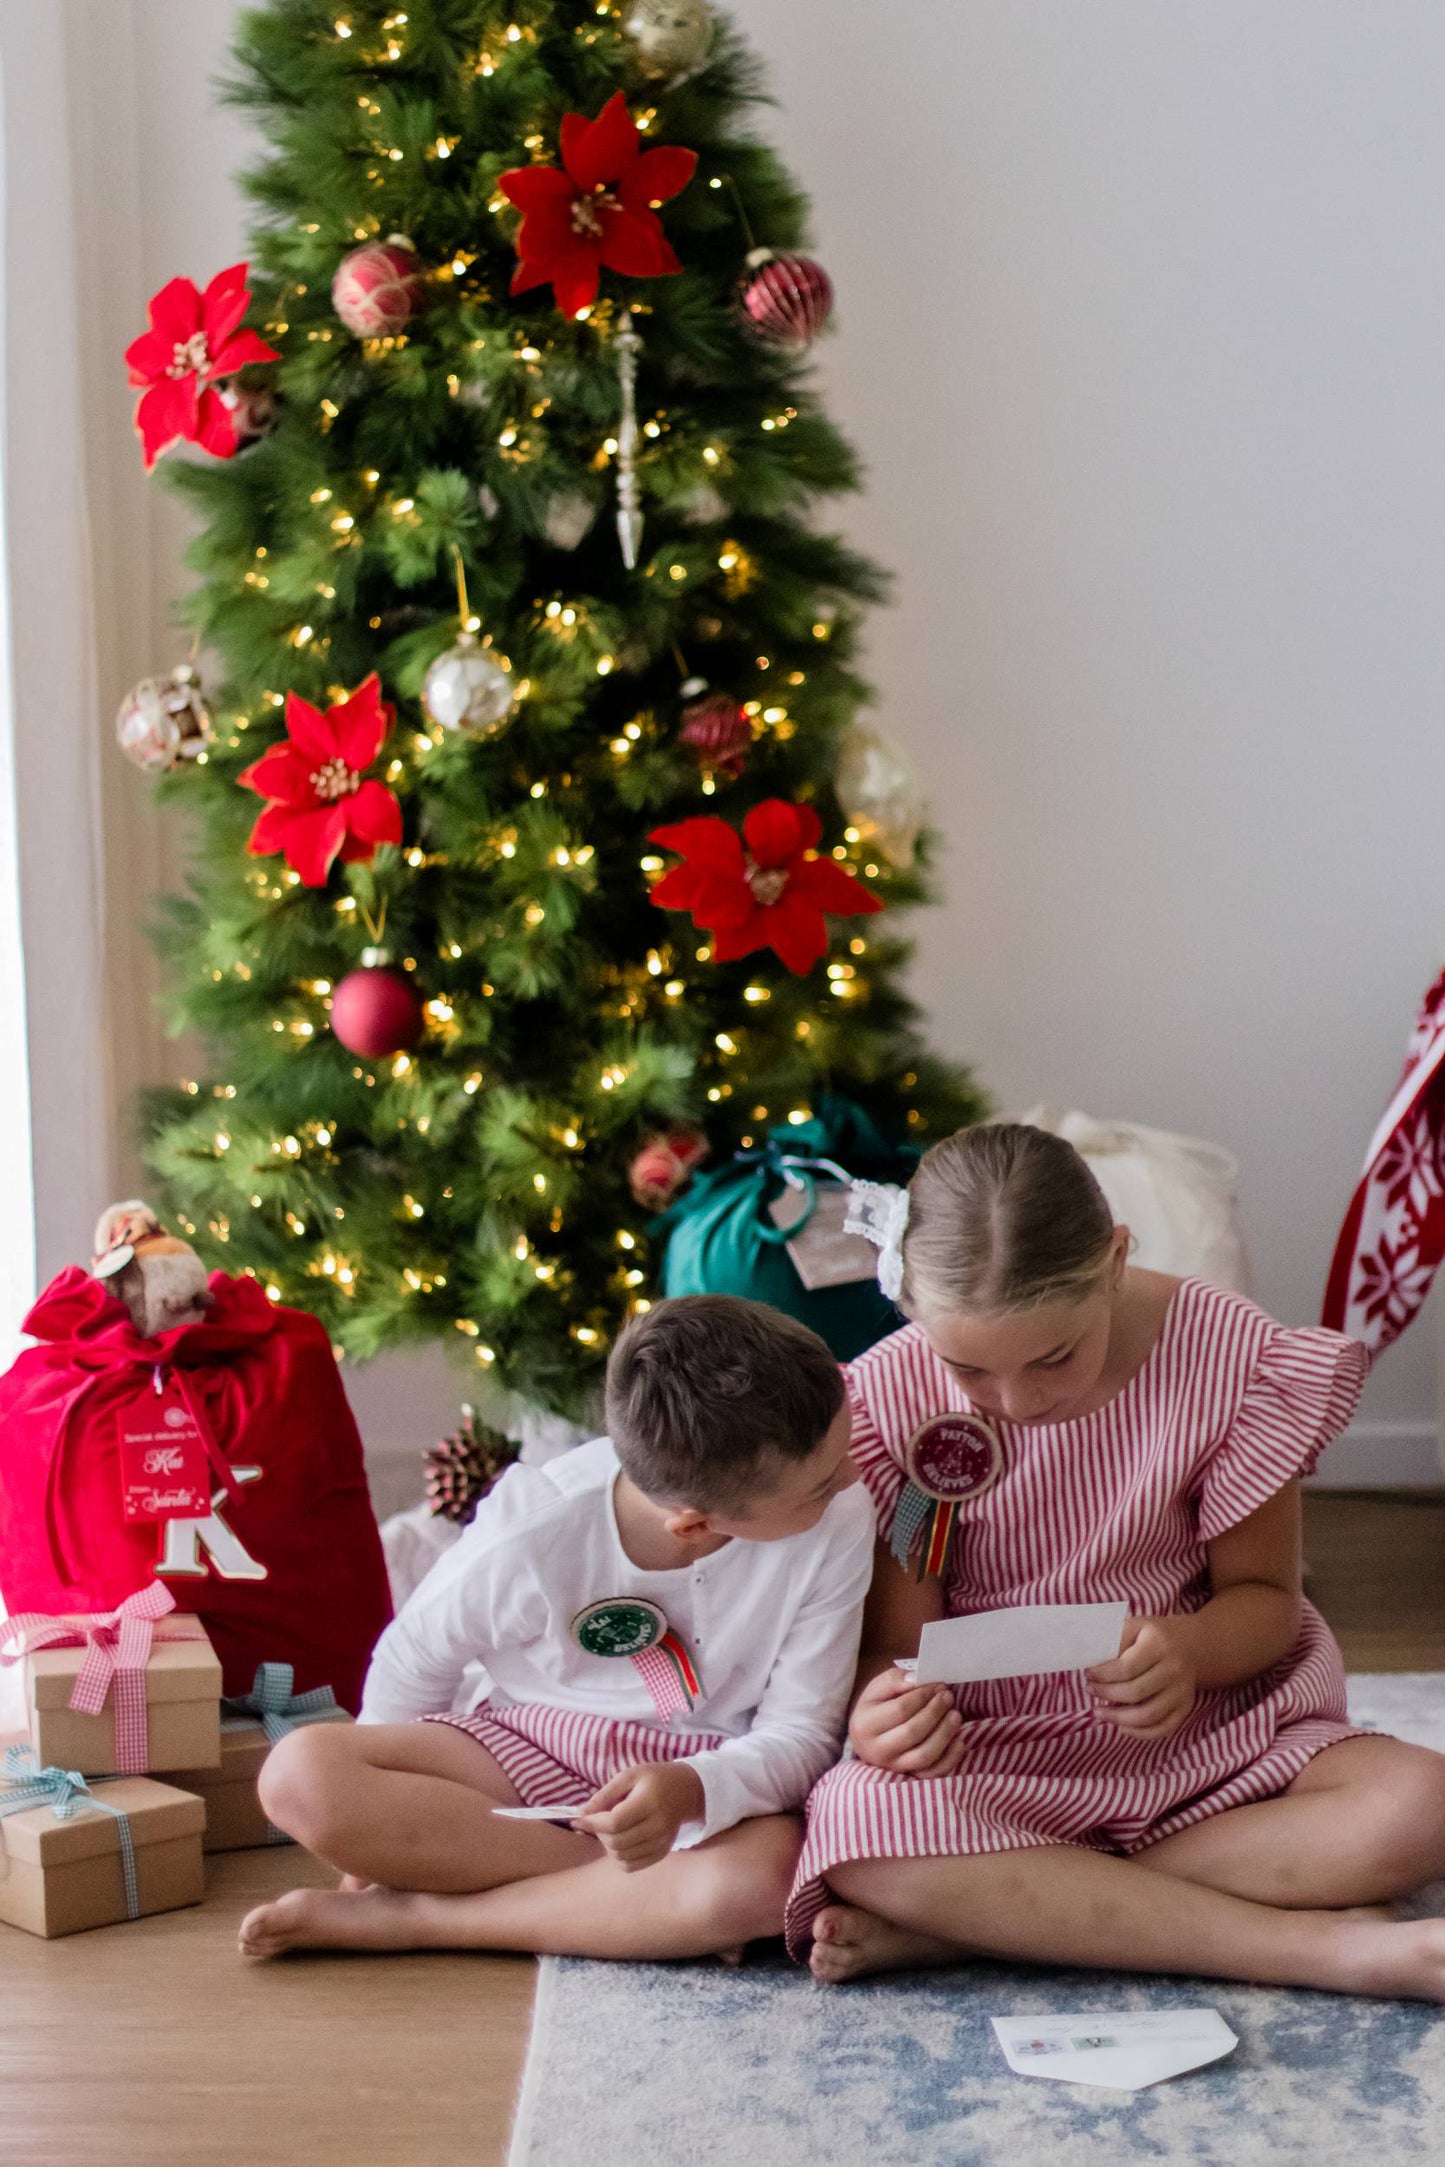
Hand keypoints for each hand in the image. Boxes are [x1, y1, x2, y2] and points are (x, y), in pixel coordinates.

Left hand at [575, 1760, 705, 1871]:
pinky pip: (631, 1866)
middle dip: (598, 1833)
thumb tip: (581, 1814)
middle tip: (597, 1820)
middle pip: (616, 1842)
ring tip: (610, 1829)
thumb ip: (605, 1794)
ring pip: (621, 1857)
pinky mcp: (661, 1854)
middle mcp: (658, 1826)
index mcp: (650, 1802)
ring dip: (607, 1845)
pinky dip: (618, 1857)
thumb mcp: (629, 1775)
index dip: (593, 1823)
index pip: (615, 1822)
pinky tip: (619, 1840)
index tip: (580, 1818)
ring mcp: (661, 1843)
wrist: (687, 1791)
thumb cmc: (655, 1779)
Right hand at [849, 1666, 965, 1775]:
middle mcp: (876, 1751)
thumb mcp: (878, 1688)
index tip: (937, 1685)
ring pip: (924, 1756)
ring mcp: (894, 1768)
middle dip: (935, 1712)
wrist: (868, 1737)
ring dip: (945, 1734)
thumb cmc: (876, 1707)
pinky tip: (959, 1739)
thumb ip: (896, 1680)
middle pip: (913, 1733)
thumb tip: (917, 1678)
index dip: (922, 1696)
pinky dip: (951, 1758)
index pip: (900, 1710)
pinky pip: (934, 1774)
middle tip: (948, 1697)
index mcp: (865, 1725)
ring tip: (956, 1715)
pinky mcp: (910, 1778)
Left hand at [1087, 1616, 1196, 1740]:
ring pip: (1148, 1716)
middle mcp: (1174, 1670)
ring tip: (1099, 1712)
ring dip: (1118, 1718)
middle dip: (1106, 1694)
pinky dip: (1139, 1733)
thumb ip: (1114, 1641)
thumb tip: (1089, 1661)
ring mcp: (1182, 1692)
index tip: (1088, 1674)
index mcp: (1158, 1645)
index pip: (1126, 1668)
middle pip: (1135, 1693)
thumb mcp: (1134, 1627)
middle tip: (1090, 1690)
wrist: (1190, 1645)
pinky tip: (1121, 1726)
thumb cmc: (1153, 1636)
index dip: (1102, 1675)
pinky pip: (1162, 1729)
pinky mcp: (1185, 1708)